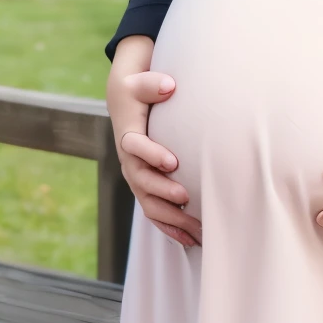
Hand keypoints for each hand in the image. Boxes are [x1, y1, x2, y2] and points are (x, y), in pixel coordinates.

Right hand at [106, 36, 201, 248]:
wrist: (126, 103)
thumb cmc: (137, 91)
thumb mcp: (139, 82)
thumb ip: (152, 83)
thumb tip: (168, 85)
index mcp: (127, 135)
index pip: (135, 147)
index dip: (152, 155)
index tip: (173, 161)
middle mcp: (129, 161)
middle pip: (142, 182)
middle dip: (163, 193)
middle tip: (186, 198)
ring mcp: (137, 177)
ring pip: (150, 204)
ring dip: (171, 219)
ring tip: (195, 231)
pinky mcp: (146, 187)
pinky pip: (156, 211)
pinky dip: (171, 227)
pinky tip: (191, 240)